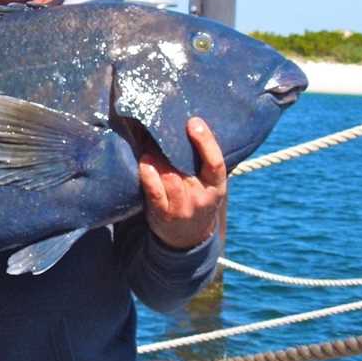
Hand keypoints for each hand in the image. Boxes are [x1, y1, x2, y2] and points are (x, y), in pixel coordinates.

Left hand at [138, 117, 226, 249]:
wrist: (188, 238)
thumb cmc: (197, 200)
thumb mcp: (209, 185)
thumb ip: (201, 162)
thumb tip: (186, 125)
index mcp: (216, 186)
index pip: (215, 162)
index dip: (206, 141)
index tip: (194, 122)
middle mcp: (201, 197)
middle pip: (186, 168)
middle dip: (172, 146)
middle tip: (160, 128)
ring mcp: (181, 207)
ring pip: (169, 177)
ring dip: (157, 158)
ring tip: (149, 144)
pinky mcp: (162, 214)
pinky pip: (154, 191)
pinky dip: (148, 175)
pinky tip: (144, 162)